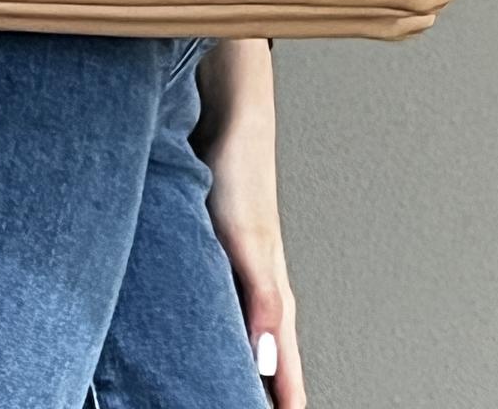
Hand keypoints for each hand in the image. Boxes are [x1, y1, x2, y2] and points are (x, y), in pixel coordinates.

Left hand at [193, 42, 306, 406]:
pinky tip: (208, 342)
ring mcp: (246, 275)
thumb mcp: (247, 241)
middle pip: (275, 362)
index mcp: (276, 294)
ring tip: (240, 395)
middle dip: (272, 395)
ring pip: (253, 338)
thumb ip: (262, 299)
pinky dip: (229, 338)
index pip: (288, 372)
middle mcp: (264, 289)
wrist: (229, 116)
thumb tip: (271, 359)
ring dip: (252, 370)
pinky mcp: (223, 259)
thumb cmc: (241, 172)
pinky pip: (229, 314)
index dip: (289, 402)